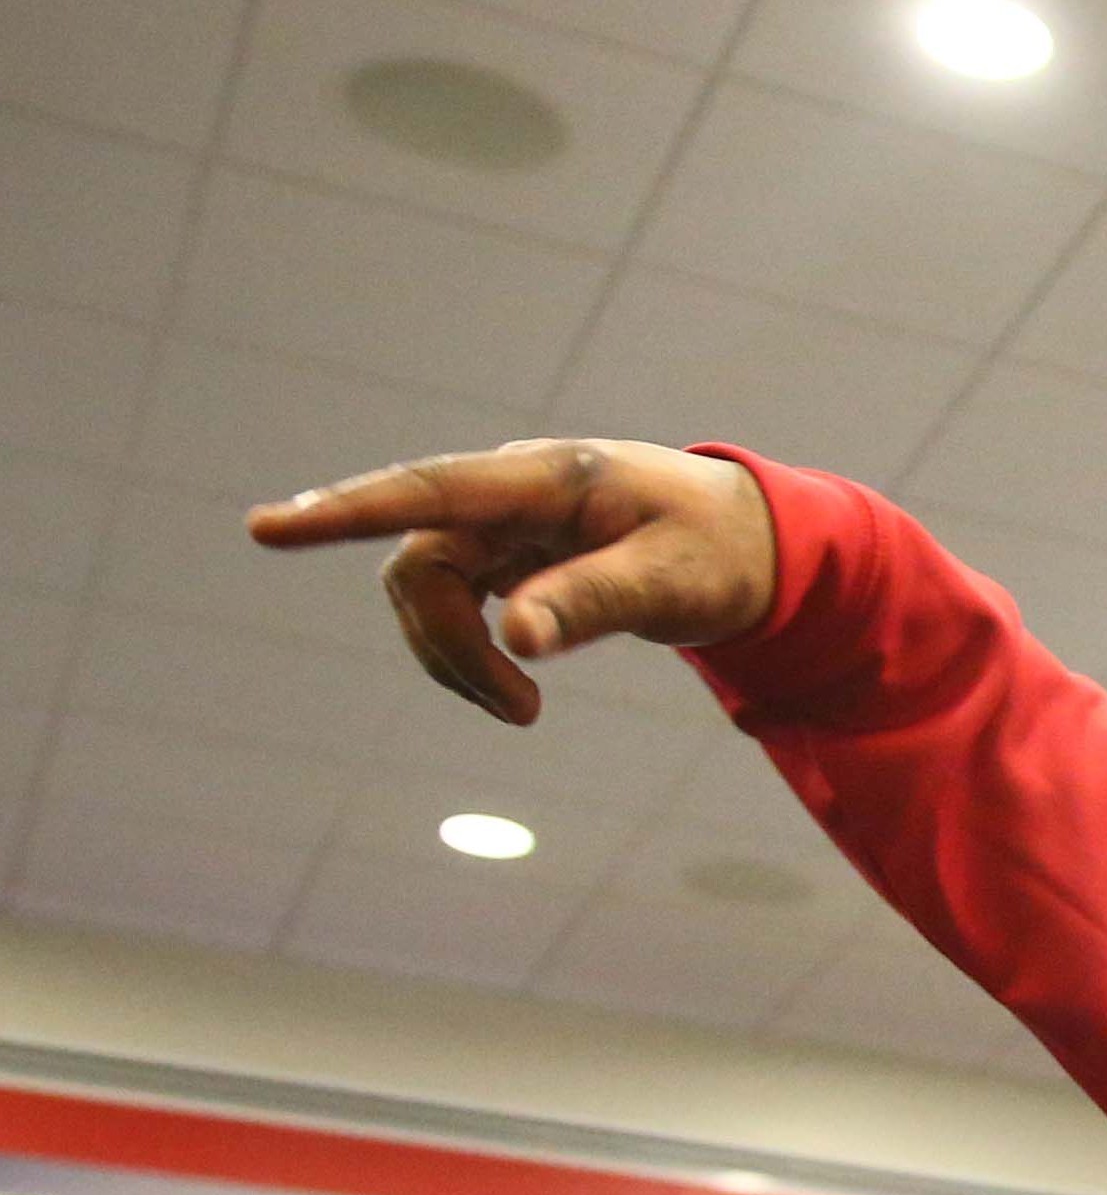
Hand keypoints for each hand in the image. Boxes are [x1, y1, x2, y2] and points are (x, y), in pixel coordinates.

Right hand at [242, 439, 775, 726]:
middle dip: (448, 647)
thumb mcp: (674, 583)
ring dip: (456, 660)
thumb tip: (516, 637)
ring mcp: (500, 524)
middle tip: (522, 714)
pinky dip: (468, 654)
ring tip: (523, 712)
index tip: (267, 528)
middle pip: (420, 566)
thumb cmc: (719, 552)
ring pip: (426, 593)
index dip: (347, 510)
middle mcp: (509, 494)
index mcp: (548, 479)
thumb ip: (595, 604)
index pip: (428, 491)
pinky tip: (513, 686)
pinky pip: (450, 606)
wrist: (750, 544)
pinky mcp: (502, 556)